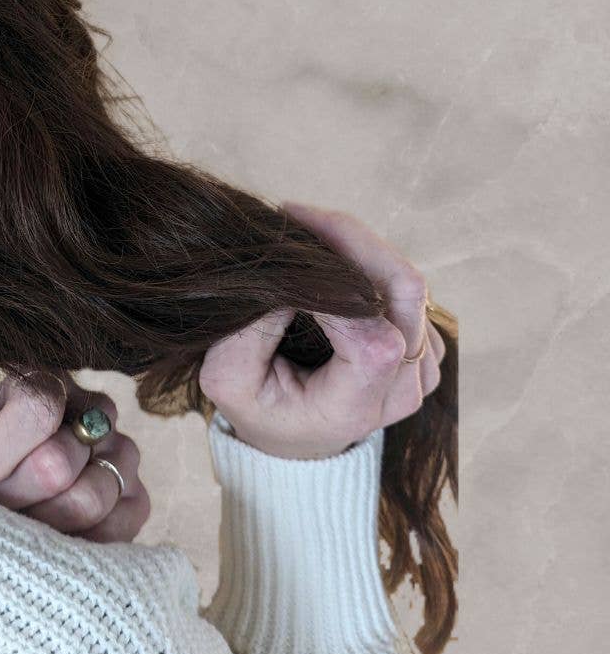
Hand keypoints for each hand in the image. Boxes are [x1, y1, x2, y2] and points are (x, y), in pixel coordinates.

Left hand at [0, 373, 150, 541]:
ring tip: (3, 534)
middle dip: (5, 499)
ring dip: (35, 528)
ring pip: (86, 500)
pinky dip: (72, 549)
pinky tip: (39, 547)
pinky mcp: (138, 501)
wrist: (18, 478)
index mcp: (47, 381)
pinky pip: (114, 533)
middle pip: (55, 463)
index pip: (34, 408)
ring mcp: (124, 454)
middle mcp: (95, 409)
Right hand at [199, 200, 446, 459]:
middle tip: (295, 216)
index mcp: (355, 406)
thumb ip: (250, 335)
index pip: (374, 342)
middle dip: (350, 241)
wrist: (296, 438)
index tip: (289, 257)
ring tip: (306, 232)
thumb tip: (288, 278)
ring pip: (408, 282)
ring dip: (357, 245)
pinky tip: (328, 257)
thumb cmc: (261, 409)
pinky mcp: (424, 344)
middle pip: (403, 294)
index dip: (338, 292)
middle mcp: (402, 389)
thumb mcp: (228, 381)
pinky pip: (406, 286)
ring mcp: (421, 366)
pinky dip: (367, 259)